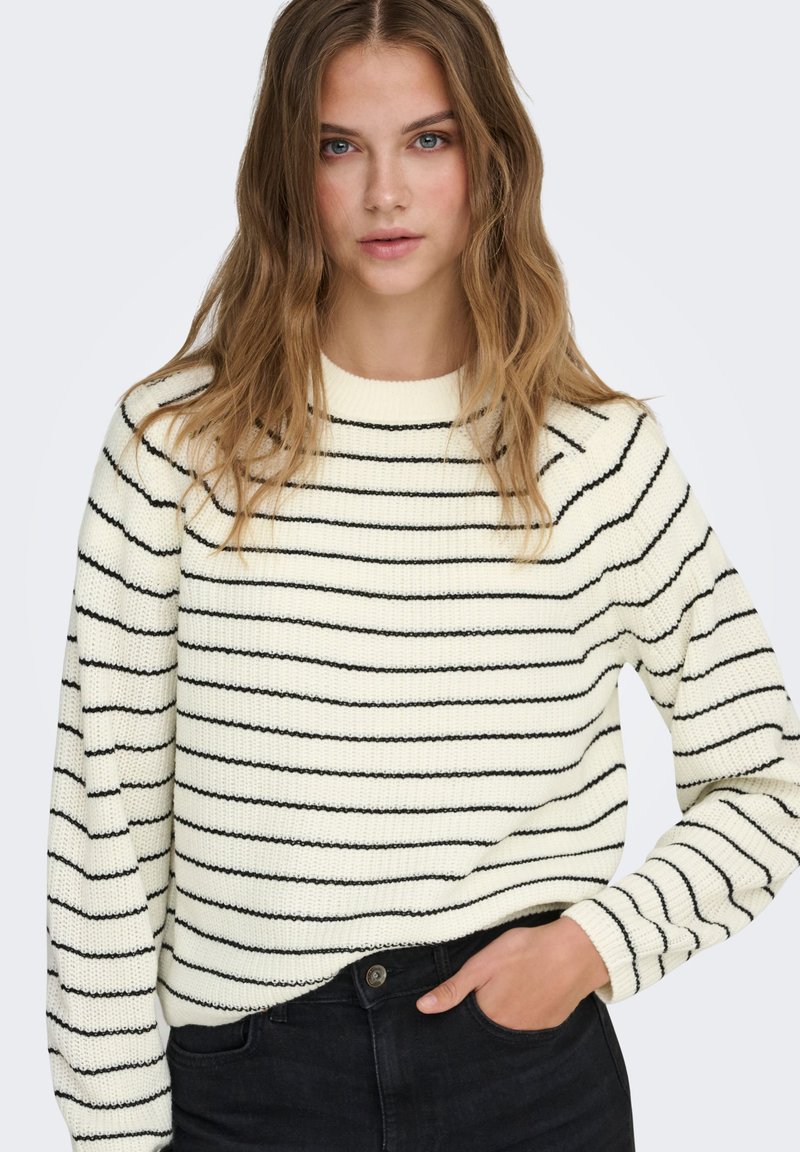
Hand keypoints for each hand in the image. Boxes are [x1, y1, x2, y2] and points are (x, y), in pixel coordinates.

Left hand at [416, 916, 609, 1029]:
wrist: (577, 952)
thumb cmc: (528, 951)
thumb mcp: (483, 963)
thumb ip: (454, 988)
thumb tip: (423, 1008)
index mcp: (489, 1017)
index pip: (465, 1028)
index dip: (461, 1015)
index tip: (463, 1002)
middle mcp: (510, 1032)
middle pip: (487, 1031)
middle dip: (482, 1018)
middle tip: (490, 991)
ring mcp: (532, 1031)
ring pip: (507, 1030)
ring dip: (503, 1017)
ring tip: (508, 992)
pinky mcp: (550, 1025)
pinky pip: (528, 1027)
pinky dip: (523, 1016)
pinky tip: (525, 995)